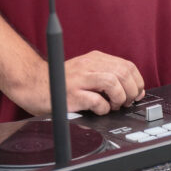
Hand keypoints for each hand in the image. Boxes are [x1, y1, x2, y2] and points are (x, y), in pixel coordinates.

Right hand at [14, 50, 144, 116]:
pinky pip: (96, 100)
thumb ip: (105, 76)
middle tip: (127, 103)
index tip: (137, 93)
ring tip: (114, 106)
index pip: (127, 65)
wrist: (32, 84)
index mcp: (94, 59)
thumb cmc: (59, 82)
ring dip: (119, 98)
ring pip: (113, 82)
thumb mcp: (85, 71)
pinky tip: (100, 110)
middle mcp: (89, 65)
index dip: (137, 81)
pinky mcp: (72, 94)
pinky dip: (103, 108)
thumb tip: (132, 90)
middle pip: (123, 73)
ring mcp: (80, 79)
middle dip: (131, 91)